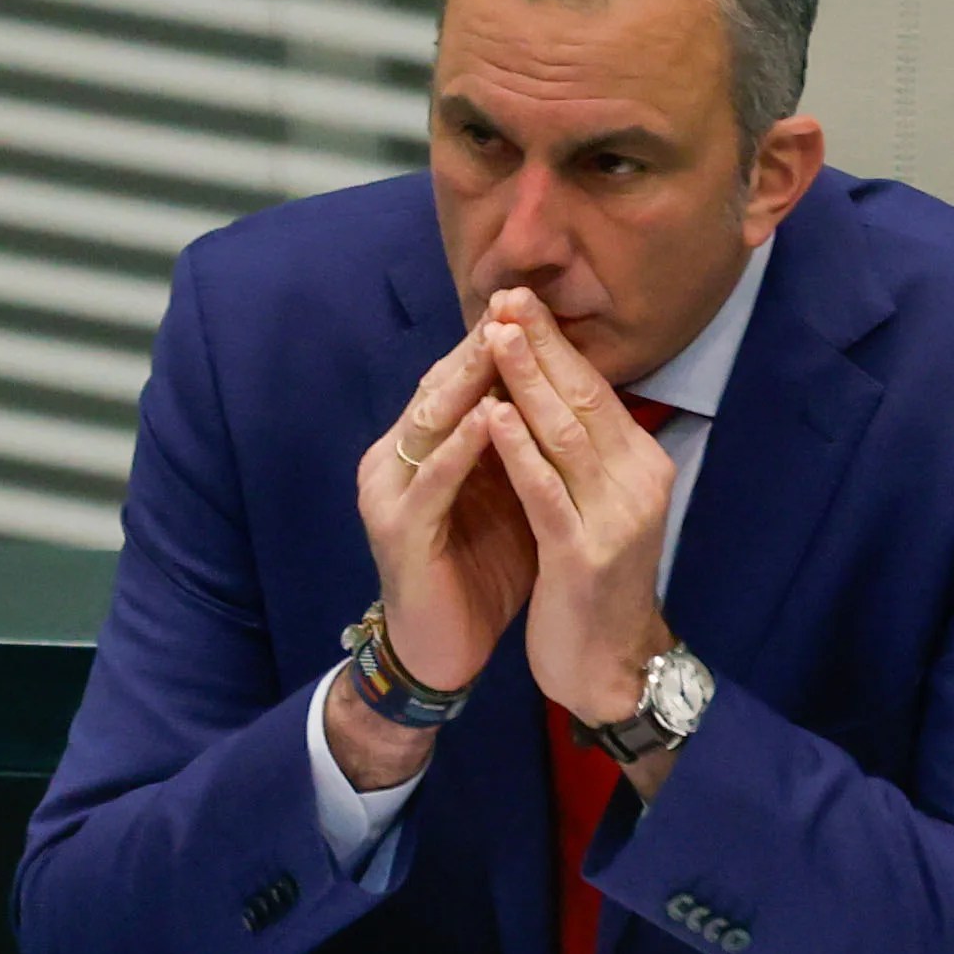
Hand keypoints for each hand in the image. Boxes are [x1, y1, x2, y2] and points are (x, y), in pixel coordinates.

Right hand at [356, 326, 537, 697]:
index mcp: (422, 449)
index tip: (531, 302)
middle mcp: (396, 460)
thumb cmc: (479, 573)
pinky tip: (485, 419)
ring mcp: (391, 494)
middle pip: (440, 389)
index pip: (458, 381)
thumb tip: (562, 389)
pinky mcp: (397, 531)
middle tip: (513, 301)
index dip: (492, 342)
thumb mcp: (506, 496)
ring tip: (502, 340)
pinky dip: (459, 447)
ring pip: (431, 423)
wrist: (442, 652)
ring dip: (468, 381)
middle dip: (479, 345)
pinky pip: (433, 481)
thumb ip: (517, 446)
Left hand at [478, 290, 674, 725]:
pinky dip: (518, 449)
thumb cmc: (592, 583)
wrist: (609, 666)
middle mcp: (639, 482)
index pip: (596, 390)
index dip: (555, 343)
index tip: (519, 300)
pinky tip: (494, 415)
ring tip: (496, 336)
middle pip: (585, 398)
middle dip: (542, 345)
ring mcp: (616, 518)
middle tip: (506, 297)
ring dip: (527, 380)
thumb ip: (579, 453)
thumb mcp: (595, 506)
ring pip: (566, 434)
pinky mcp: (584, 554)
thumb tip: (544, 388)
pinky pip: (545, 490)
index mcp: (642, 465)